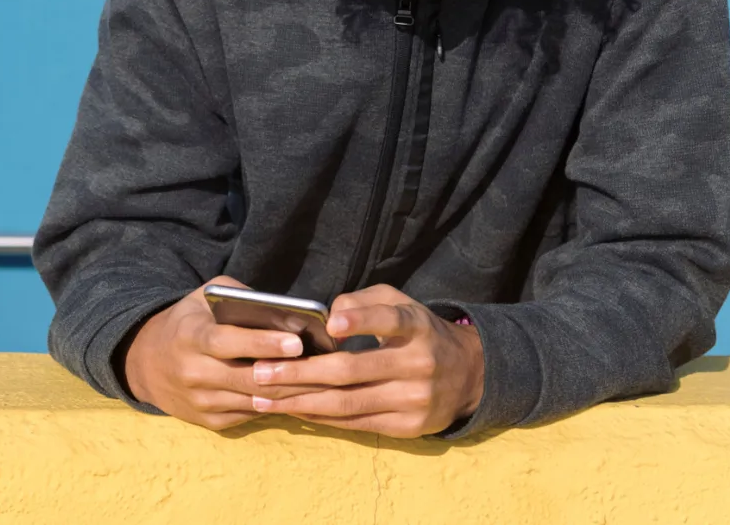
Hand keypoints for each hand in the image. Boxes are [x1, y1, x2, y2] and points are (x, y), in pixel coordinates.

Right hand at [122, 276, 306, 430]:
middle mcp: (193, 372)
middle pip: (248, 377)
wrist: (147, 362)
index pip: (229, 342)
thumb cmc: (188, 321)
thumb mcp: (204, 297)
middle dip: (289, 373)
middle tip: (325, 366)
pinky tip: (299, 395)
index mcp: (191, 336)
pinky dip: (275, 405)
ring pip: (254, 401)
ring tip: (322, 382)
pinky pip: (250, 414)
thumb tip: (283, 310)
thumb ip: (238, 297)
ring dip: (290, 393)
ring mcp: (201, 401)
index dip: (263, 343)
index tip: (296, 342)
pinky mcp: (209, 422)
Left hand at [248, 284, 483, 437]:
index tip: (331, 322)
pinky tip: (293, 410)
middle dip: (300, 373)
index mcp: (417, 326)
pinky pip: (356, 424)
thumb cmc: (418, 332)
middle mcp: (418, 364)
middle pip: (351, 371)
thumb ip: (365, 301)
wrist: (468, 375)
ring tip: (262, 397)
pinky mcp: (409, 427)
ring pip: (347, 403)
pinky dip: (321, 417)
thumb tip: (327, 316)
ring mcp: (415, 400)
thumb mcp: (401, 304)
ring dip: (300, 402)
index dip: (361, 320)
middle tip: (260, 372)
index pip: (389, 320)